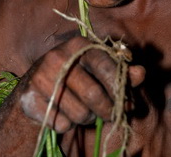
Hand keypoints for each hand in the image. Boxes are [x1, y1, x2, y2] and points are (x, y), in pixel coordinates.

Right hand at [20, 35, 144, 132]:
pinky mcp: (29, 97)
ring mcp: (41, 76)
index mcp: (79, 45)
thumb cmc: (76, 74)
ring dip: (87, 119)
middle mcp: (58, 56)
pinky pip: (59, 123)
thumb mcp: (98, 68)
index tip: (128, 104)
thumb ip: (121, 70)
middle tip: (109, 114)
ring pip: (78, 113)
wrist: (35, 83)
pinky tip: (64, 113)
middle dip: (107, 110)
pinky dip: (67, 125)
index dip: (120, 89)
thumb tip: (141, 73)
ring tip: (85, 111)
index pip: (106, 67)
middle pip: (93, 95)